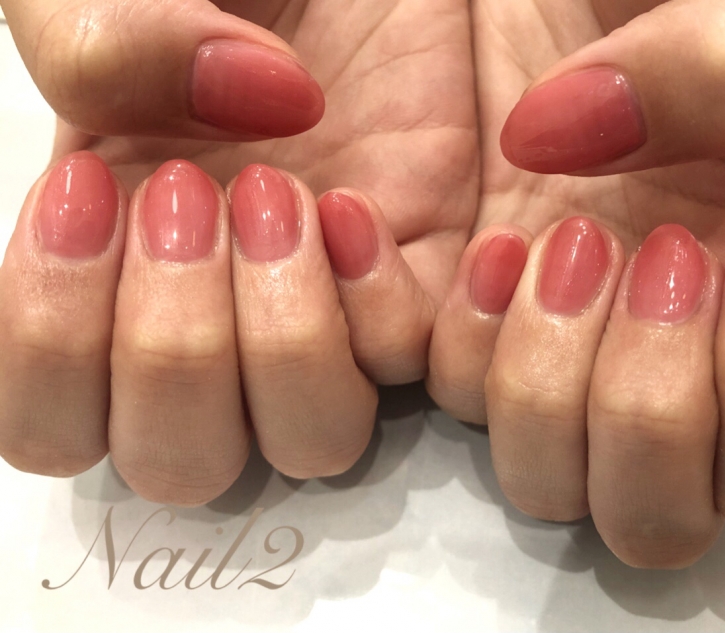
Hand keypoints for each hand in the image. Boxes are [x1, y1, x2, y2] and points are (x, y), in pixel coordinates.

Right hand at [0, 0, 477, 504]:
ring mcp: (331, 312)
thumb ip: (99, 45)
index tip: (93, 190)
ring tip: (279, 194)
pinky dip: (378, 301)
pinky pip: (411, 365)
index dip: (55, 343)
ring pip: (308, 441)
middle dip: (174, 352)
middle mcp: (221, 318)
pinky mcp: (426, 286)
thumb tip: (231, 121)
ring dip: (281, 342)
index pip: (53, 419)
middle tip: (188, 195)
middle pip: (181, 462)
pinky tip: (356, 202)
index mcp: (118, 271)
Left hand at [428, 0, 724, 567]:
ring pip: (551, 480)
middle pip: (663, 516)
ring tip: (561, 240)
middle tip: (661, 252)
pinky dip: (462, 334)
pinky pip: (453, 389)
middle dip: (651, 412)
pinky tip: (491, 239)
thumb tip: (572, 143)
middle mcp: (672, 356)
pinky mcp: (478, 309)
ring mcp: (570, 341)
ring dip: (547, 391)